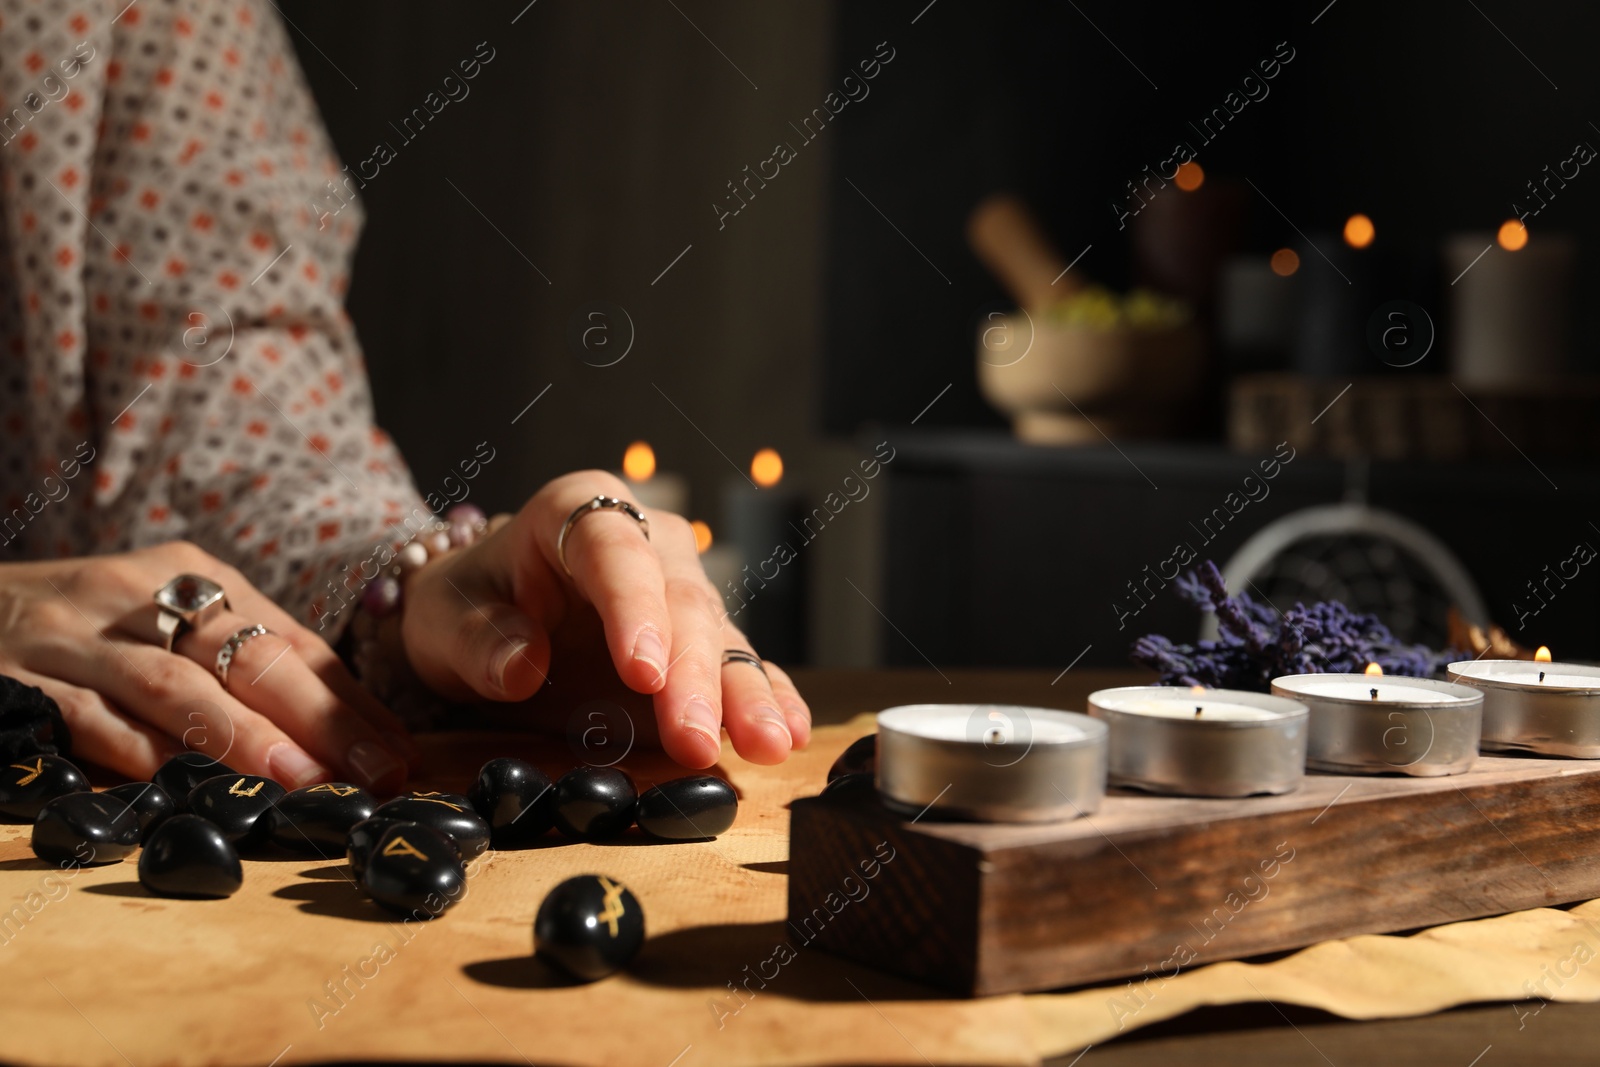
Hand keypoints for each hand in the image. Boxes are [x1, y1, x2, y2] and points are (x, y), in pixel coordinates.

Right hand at [0, 542, 414, 790]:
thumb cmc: (86, 631)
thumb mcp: (168, 623)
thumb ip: (241, 665)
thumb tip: (343, 734)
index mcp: (193, 577)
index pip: (292, 641)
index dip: (350, 700)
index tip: (400, 753)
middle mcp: (140, 598)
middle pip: (248, 656)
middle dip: (320, 718)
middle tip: (373, 772)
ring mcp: (77, 638)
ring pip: (173, 685)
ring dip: (242, 736)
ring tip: (300, 778)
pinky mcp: (19, 681)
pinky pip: (89, 718)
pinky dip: (140, 753)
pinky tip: (185, 784)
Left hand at [401, 471, 811, 767]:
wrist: (484, 615)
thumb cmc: (464, 604)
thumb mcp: (443, 617)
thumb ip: (478, 639)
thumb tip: (522, 666)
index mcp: (579, 512)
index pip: (616, 553)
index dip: (635, 610)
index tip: (644, 673)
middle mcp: (646, 542)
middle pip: (682, 602)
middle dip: (694, 677)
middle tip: (696, 740)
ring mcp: (679, 592)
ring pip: (721, 638)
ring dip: (745, 695)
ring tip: (769, 744)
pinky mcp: (697, 644)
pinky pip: (738, 665)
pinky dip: (765, 698)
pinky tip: (789, 731)